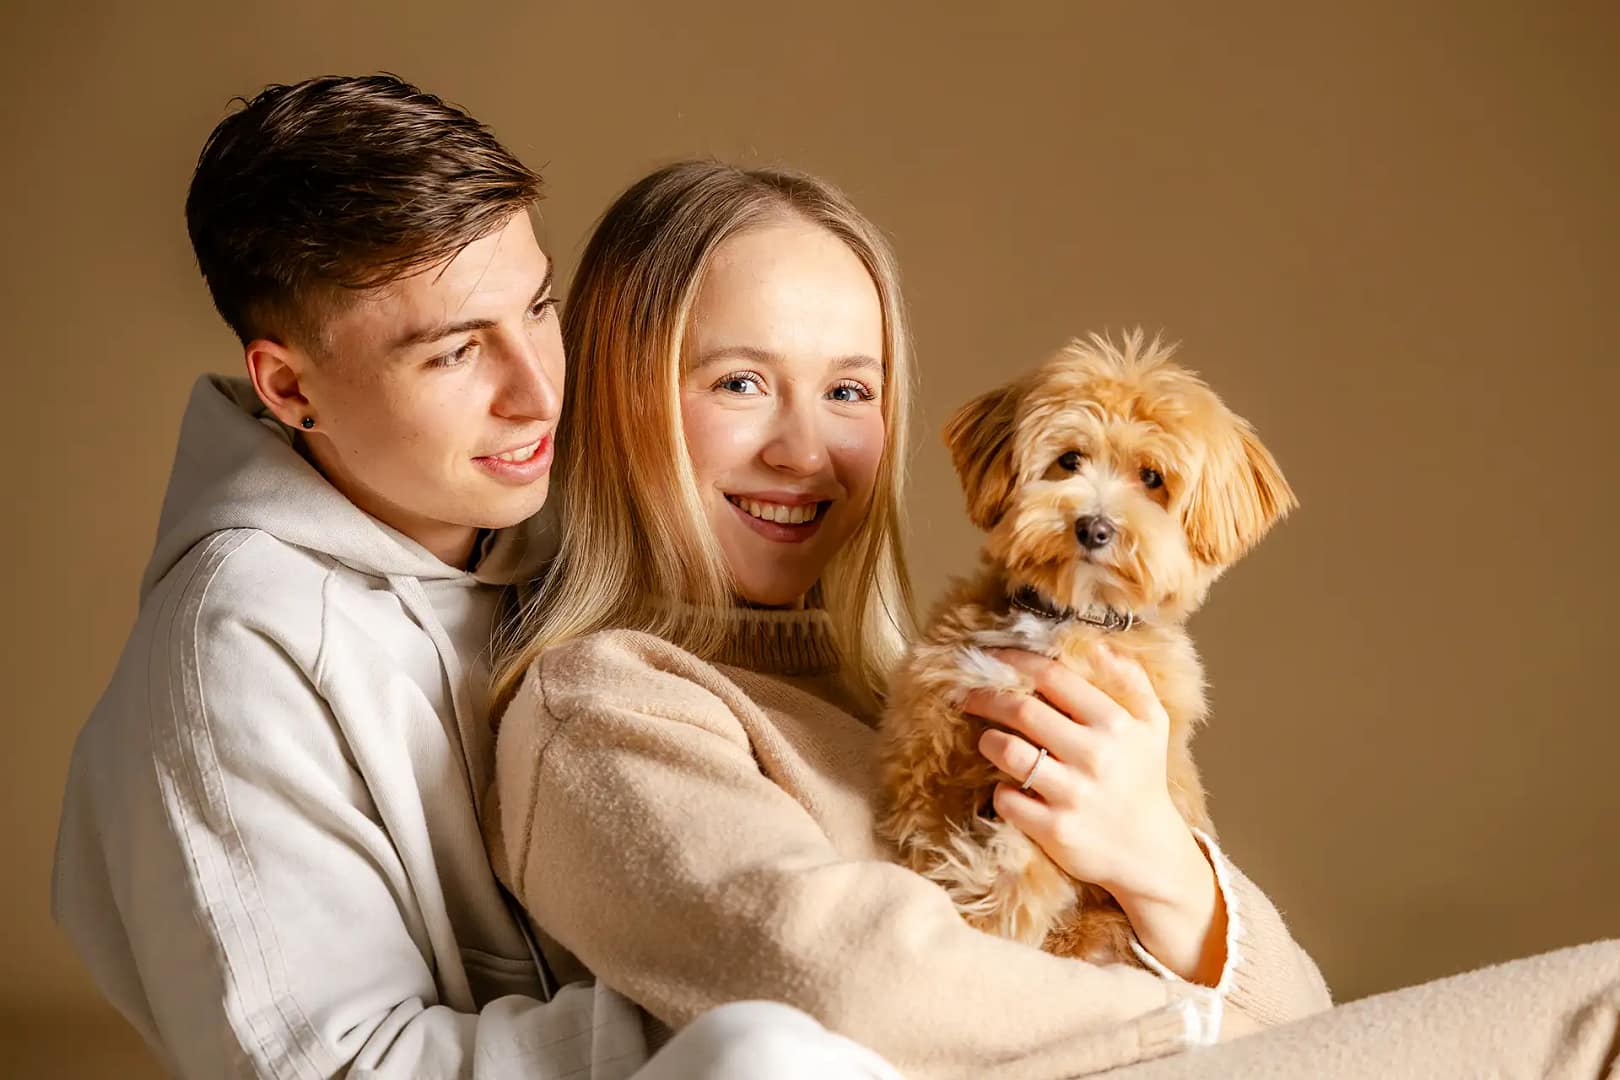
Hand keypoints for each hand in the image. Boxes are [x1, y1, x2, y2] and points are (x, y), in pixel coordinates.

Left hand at [962, 645, 1225, 982]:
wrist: (1149, 853)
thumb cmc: (1143, 779)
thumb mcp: (1153, 725)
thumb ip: (1131, 680)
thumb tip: (1100, 645)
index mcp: (1114, 724)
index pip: (1053, 677)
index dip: (1014, 661)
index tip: (990, 656)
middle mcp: (1094, 756)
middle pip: (1021, 711)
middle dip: (985, 698)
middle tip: (967, 695)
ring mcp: (1073, 794)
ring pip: (1007, 753)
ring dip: (988, 742)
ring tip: (988, 741)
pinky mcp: (1054, 830)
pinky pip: (1006, 798)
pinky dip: (1000, 790)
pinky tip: (1009, 787)